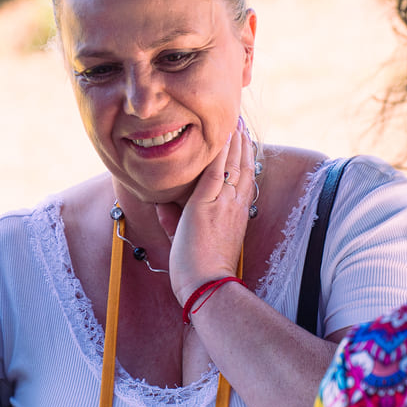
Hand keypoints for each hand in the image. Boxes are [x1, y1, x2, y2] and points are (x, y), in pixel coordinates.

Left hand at [165, 122, 254, 303]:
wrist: (206, 285)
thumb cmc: (199, 272)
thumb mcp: (186, 240)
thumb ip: (174, 222)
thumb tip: (161, 207)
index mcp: (235, 216)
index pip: (243, 183)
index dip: (245, 161)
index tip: (244, 144)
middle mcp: (234, 207)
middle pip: (243, 168)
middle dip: (242, 145)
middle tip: (241, 124)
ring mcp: (223, 204)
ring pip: (233, 165)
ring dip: (234, 141)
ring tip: (235, 121)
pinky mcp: (207, 204)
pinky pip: (217, 170)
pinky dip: (220, 151)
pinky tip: (222, 134)